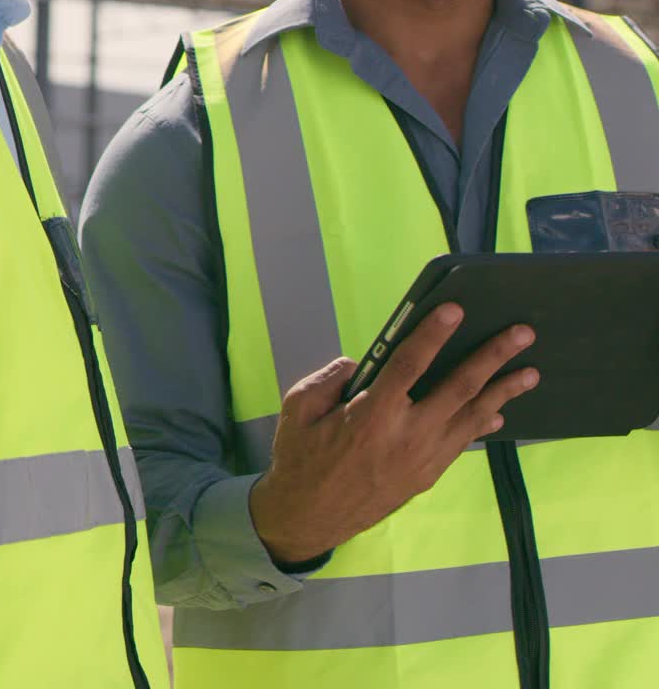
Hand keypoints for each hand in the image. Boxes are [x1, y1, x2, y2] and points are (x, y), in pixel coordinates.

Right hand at [249, 303, 537, 564]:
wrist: (308, 519)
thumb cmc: (301, 458)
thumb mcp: (299, 408)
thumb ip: (331, 377)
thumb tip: (365, 363)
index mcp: (371, 415)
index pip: (409, 364)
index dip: (433, 334)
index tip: (456, 310)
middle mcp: (406, 436)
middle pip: (458, 387)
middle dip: (492, 357)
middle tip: (522, 333)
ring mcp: (422, 459)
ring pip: (471, 417)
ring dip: (502, 392)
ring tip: (531, 372)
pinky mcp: (427, 475)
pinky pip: (461, 442)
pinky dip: (482, 422)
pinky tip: (498, 410)